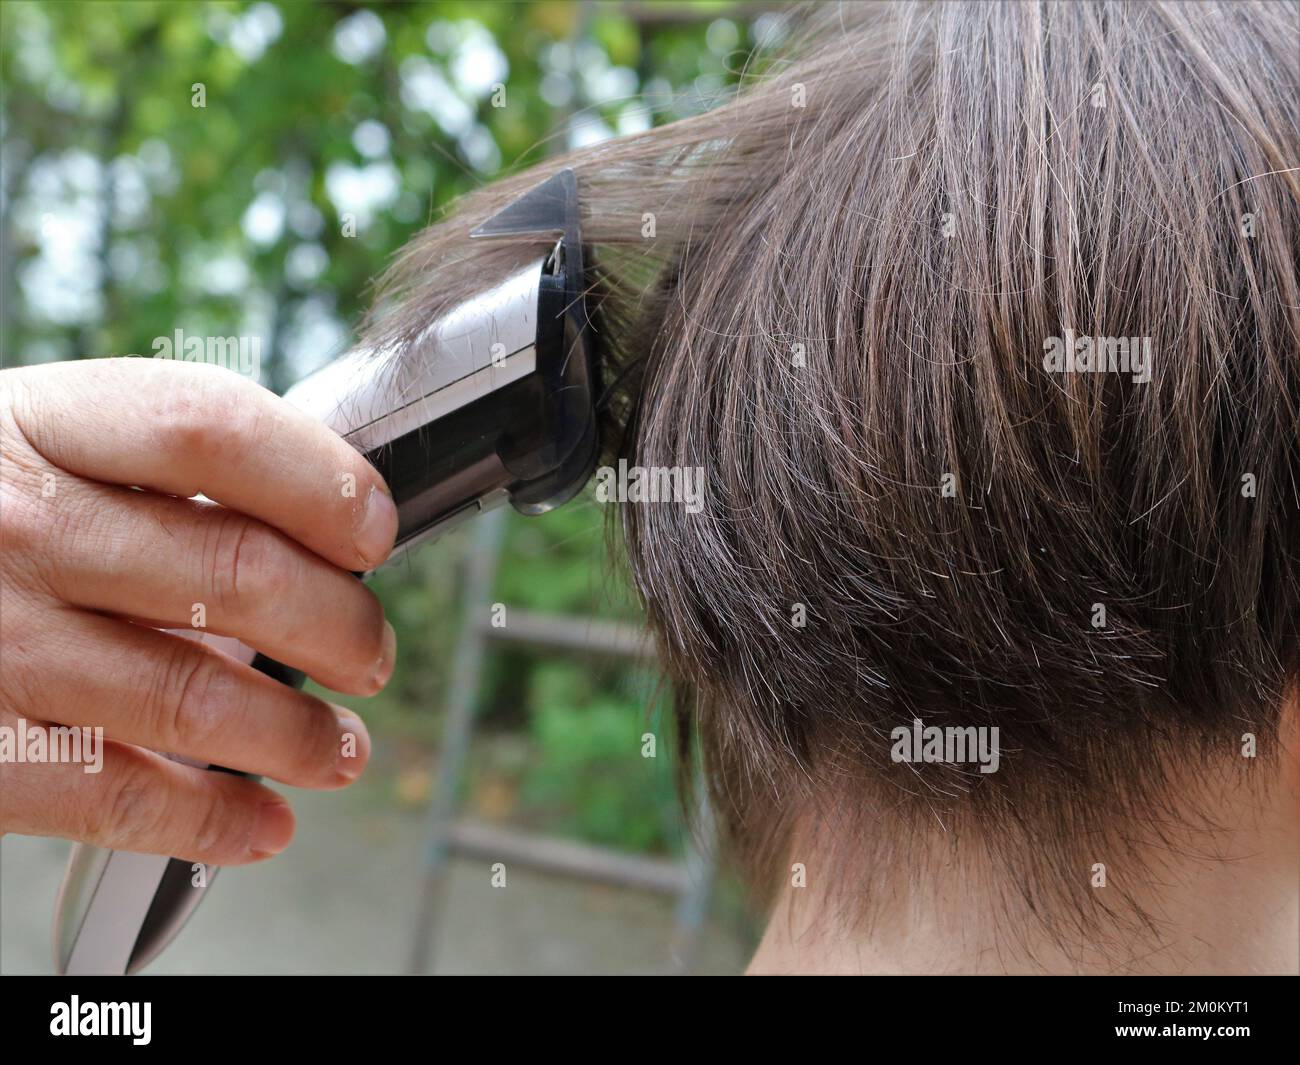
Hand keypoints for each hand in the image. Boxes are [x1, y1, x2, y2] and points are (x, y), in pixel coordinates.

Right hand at [0, 357, 397, 864]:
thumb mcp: (45, 446)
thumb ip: (164, 474)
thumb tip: (325, 529)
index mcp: (43, 425)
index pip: (211, 428)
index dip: (319, 480)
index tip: (373, 529)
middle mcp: (13, 525)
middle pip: (235, 571)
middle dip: (340, 624)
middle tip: (368, 653)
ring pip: (196, 695)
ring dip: (300, 736)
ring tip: (340, 747)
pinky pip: (120, 795)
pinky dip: (213, 819)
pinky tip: (262, 822)